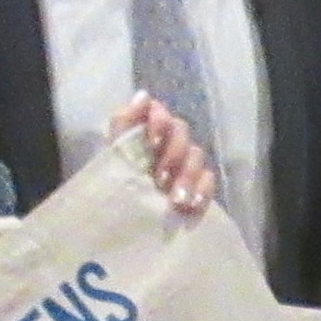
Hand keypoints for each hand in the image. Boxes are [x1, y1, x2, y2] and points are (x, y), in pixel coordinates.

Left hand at [105, 97, 219, 214]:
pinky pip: (208, 179)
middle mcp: (167, 141)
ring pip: (196, 155)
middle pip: (181, 132)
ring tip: (175, 200)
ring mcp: (184, 163)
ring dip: (186, 176)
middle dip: (172, 154)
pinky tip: (192, 206)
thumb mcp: (112, 156)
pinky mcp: (198, 185)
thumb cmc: (114, 186)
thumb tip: (143, 96)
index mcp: (145, 131)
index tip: (152, 143)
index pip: (159, 112)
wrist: (120, 224)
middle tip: (160, 179)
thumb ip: (124, 125)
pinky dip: (202, 190)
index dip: (158, 121)